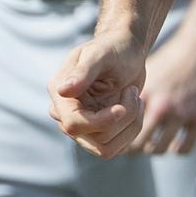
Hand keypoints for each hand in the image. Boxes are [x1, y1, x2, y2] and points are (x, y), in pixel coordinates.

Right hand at [47, 30, 147, 158]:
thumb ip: (83, 72)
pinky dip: (132, 129)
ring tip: (136, 97)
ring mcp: (80, 126)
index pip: (73, 124)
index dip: (102, 121)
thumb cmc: (114, 47)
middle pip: (94, 139)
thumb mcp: (101, 55)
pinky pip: (115, 148)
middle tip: (134, 92)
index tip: (123, 107)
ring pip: (105, 148)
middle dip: (122, 119)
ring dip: (130, 124)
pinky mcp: (96, 134)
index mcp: (59, 92)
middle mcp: (64, 113)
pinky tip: (136, 107)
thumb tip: (62, 91)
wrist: (127, 51)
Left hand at [127, 21, 195, 155]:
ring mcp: (182, 113)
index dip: (116, 135)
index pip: (122, 127)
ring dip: (153, 148)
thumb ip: (130, 92)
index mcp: (145, 93)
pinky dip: (176, 149)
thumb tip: (109, 111)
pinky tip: (174, 142)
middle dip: (133, 147)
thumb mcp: (147, 70)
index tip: (118, 136)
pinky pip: (183, 148)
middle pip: (137, 144)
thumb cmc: (171, 58)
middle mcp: (162, 105)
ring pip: (157, 149)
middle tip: (133, 146)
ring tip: (153, 143)